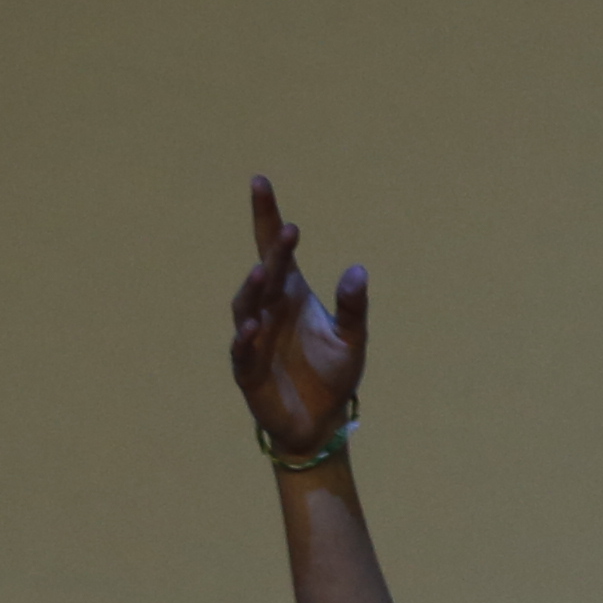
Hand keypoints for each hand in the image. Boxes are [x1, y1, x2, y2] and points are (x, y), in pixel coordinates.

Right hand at [228, 174, 367, 460]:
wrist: (321, 421)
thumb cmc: (333, 374)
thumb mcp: (352, 338)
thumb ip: (354, 306)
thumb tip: (359, 270)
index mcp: (291, 295)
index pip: (274, 249)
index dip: (266, 216)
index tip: (260, 181)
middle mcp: (268, 310)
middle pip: (265, 272)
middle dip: (273, 251)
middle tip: (287, 229)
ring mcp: (254, 338)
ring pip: (246, 308)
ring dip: (254, 290)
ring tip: (264, 272)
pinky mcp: (248, 370)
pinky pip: (242, 352)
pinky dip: (245, 339)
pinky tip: (252, 328)